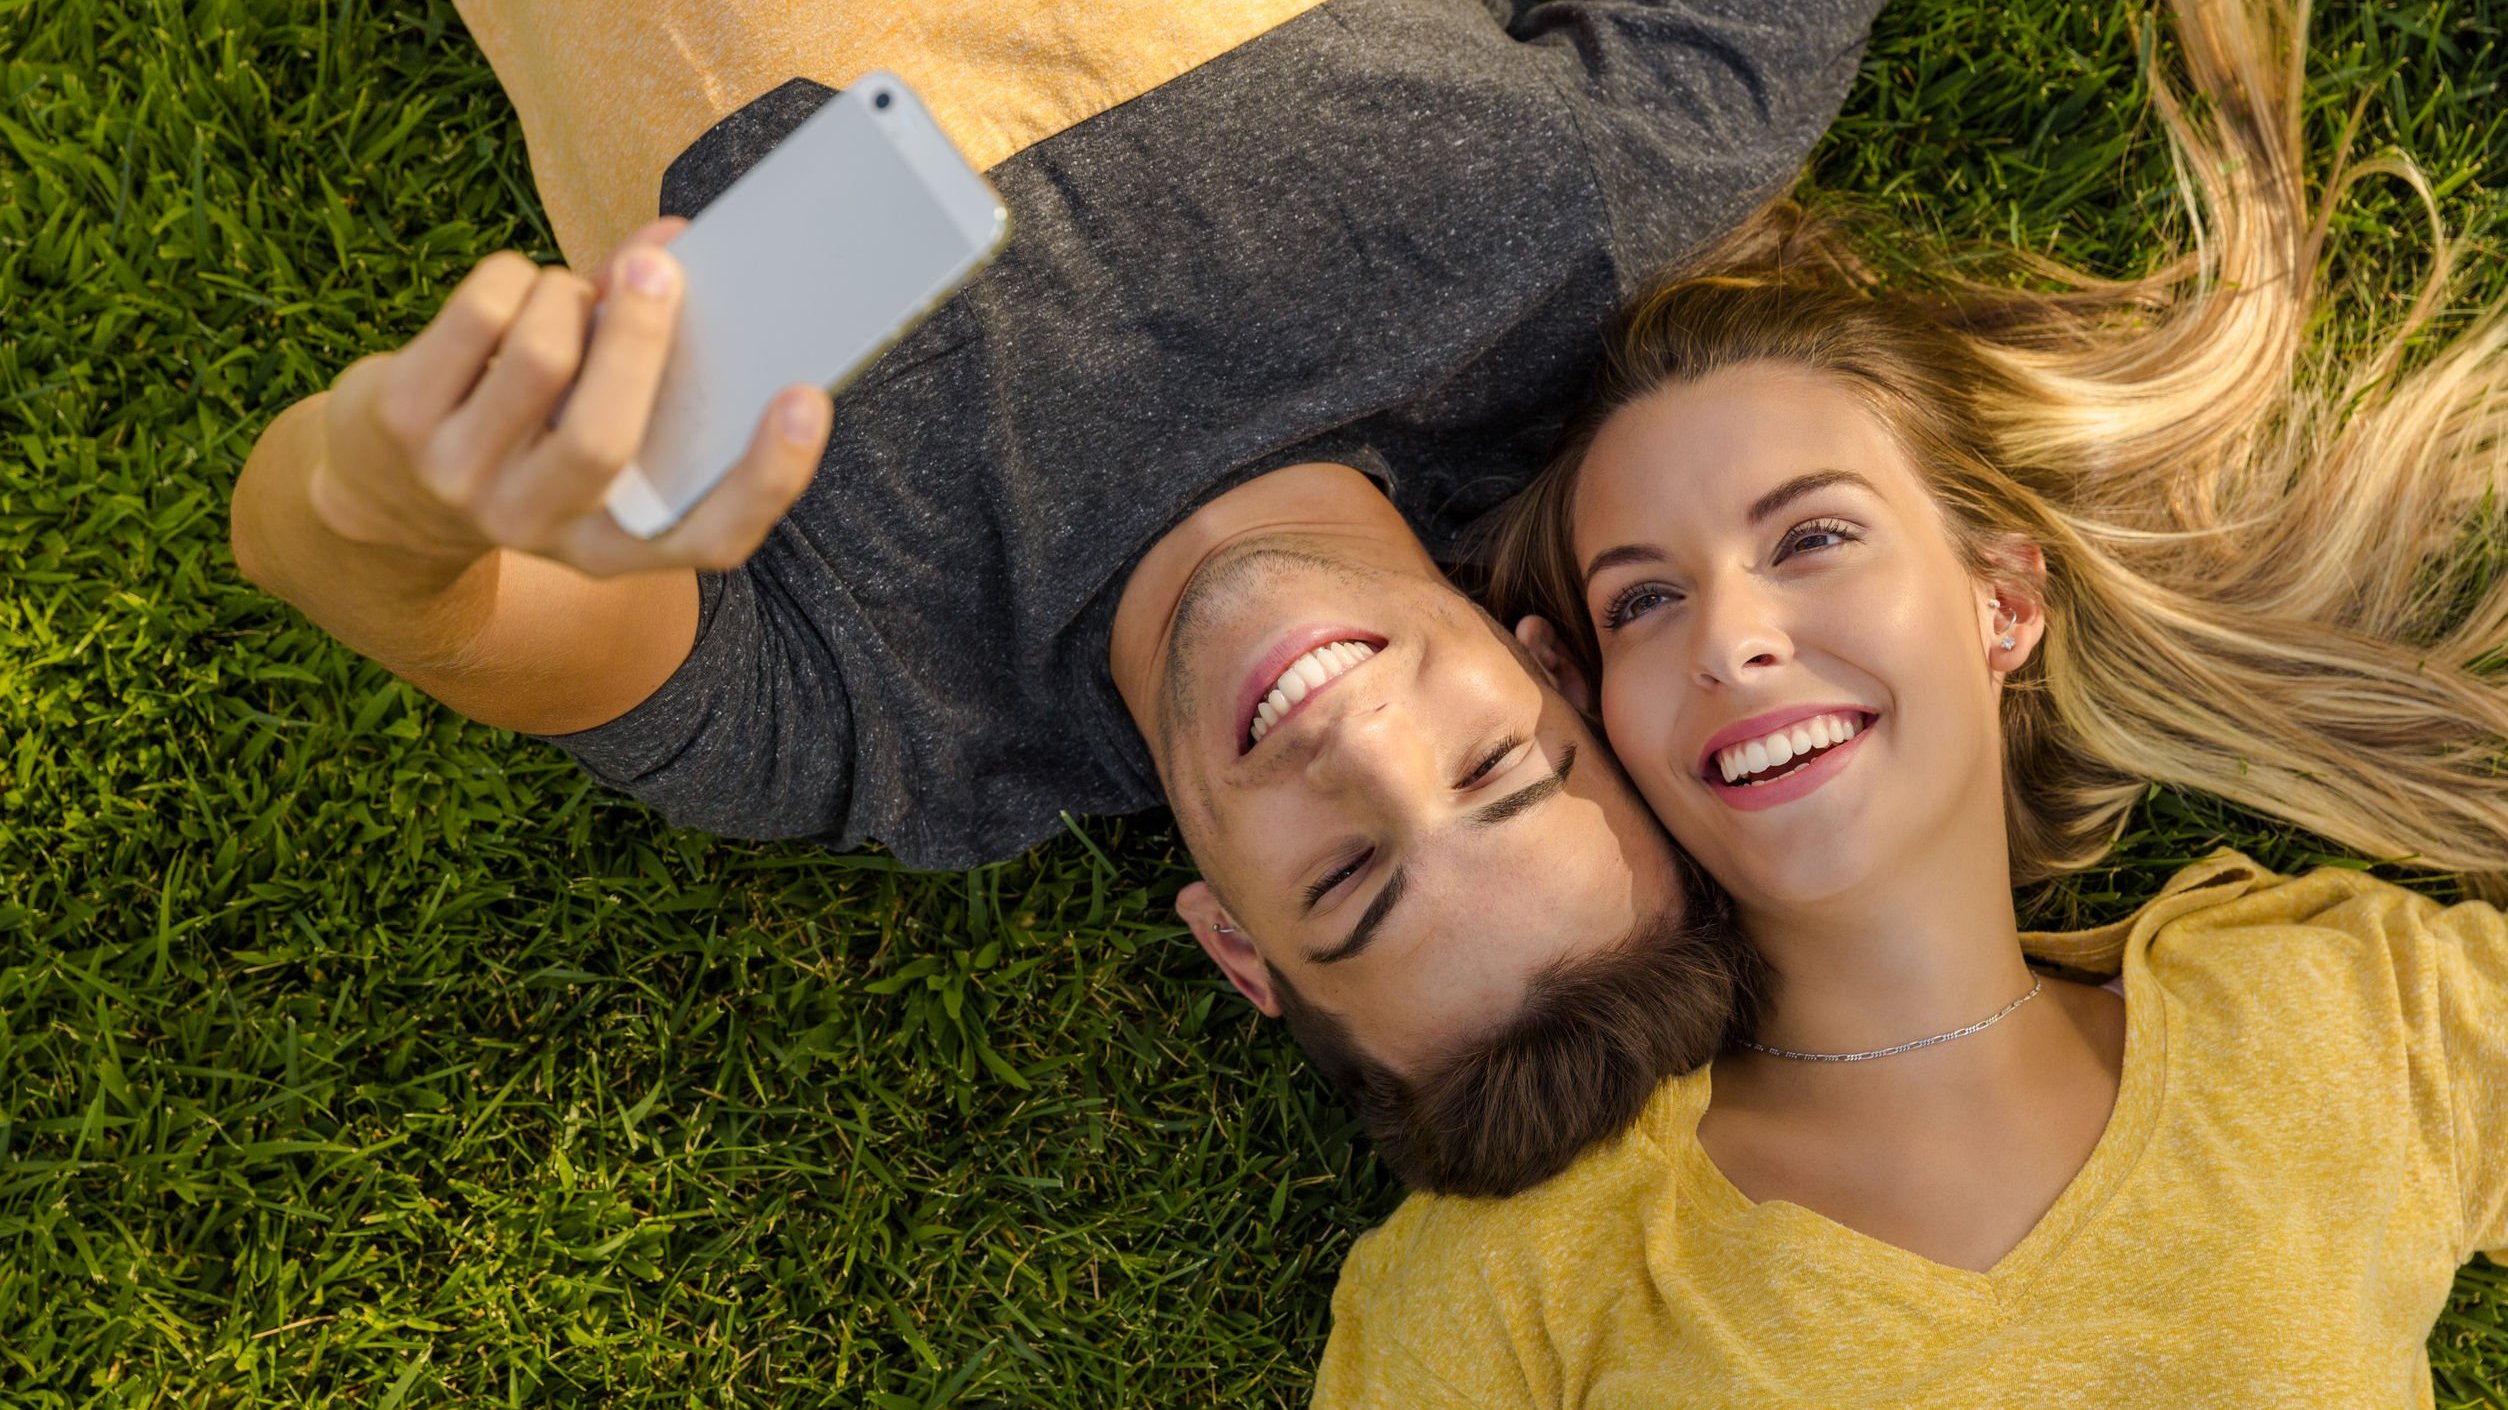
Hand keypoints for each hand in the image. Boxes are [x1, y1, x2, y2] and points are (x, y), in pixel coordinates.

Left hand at [308, 218, 834, 575]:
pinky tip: (519, 286)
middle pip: (601, 439)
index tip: (806, 399)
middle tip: (658, 269)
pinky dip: (512, 277)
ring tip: (570, 291)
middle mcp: (541, 528)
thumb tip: (672, 244)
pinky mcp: (400, 424)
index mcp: (619, 543)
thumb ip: (647, 350)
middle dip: (637, 337)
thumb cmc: (529, 433)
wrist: (384, 491)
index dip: (769, 477)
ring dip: (567, 293)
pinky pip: (478, 319)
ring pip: (537, 358)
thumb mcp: (594, 423)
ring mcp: (461, 482)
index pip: (711, 539)